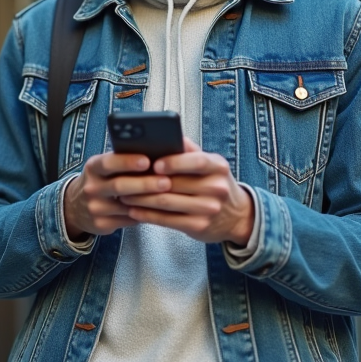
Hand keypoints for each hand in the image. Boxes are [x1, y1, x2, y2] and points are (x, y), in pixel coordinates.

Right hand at [63, 152, 173, 238]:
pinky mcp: (101, 224)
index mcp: (93, 167)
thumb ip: (123, 161)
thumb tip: (156, 155)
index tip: (147, 160)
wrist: (76, 207)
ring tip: (169, 197)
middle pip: (119, 186)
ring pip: (126, 206)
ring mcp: (95, 208)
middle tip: (166, 182)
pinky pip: (128, 220)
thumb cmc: (101, 180)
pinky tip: (159, 210)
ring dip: (149, 202)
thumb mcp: (104, 168)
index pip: (108, 162)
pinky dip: (145, 214)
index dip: (128, 161)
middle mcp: (91, 187)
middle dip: (144, 183)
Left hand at [119, 138, 254, 245]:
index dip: (174, 162)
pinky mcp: (198, 226)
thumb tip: (166, 135)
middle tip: (125, 179)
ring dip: (141, 199)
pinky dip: (147, 215)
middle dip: (146, 182)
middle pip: (175, 184)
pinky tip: (134, 211)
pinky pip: (167, 220)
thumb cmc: (214, 183)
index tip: (154, 164)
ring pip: (167, 202)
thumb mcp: (210, 164)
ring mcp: (208, 209)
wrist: (236, 216)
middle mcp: (216, 188)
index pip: (197, 161)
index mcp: (218, 166)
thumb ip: (189, 150)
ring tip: (124, 195)